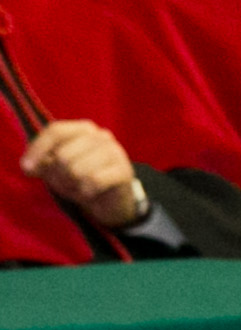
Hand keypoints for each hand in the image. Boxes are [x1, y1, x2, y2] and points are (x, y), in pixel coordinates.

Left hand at [19, 119, 148, 228]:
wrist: (111, 200)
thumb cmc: (80, 179)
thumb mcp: (56, 168)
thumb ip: (42, 162)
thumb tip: (28, 167)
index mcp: (83, 129)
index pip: (56, 131)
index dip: (38, 150)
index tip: (27, 170)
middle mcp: (101, 136)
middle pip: (63, 154)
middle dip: (57, 175)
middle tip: (65, 183)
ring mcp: (115, 152)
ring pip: (77, 170)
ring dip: (71, 186)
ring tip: (78, 188)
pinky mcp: (124, 171)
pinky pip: (93, 181)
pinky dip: (86, 192)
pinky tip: (90, 193)